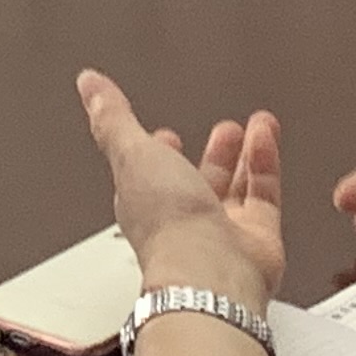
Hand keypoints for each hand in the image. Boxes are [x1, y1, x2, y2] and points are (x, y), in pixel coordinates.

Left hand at [76, 70, 281, 308]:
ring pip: (235, 188)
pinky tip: (266, 138)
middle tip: (224, 131)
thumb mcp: (131, 152)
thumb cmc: (166, 226)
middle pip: (199, 183)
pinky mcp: (256, 238)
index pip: (148, 175)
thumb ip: (113, 118)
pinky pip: (264, 195)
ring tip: (257, 126)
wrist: (211, 270)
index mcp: (144, 202)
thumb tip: (89, 85)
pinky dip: (266, 162)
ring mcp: (222, 232)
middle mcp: (184, 220)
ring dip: (244, 154)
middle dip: (213, 155)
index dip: (157, 155)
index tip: (165, 136)